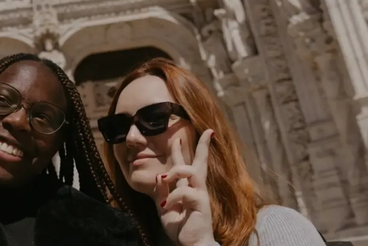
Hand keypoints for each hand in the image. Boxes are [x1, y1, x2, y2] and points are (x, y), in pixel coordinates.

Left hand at [155, 130, 214, 245]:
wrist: (191, 245)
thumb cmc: (181, 229)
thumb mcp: (164, 209)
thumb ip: (162, 193)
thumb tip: (159, 175)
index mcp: (187, 189)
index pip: (186, 166)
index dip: (182, 151)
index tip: (180, 137)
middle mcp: (196, 189)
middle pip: (201, 162)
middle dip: (203, 146)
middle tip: (208, 132)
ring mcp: (200, 195)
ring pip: (190, 171)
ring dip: (175, 170)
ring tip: (165, 178)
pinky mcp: (201, 203)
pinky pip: (184, 191)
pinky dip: (171, 197)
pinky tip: (165, 207)